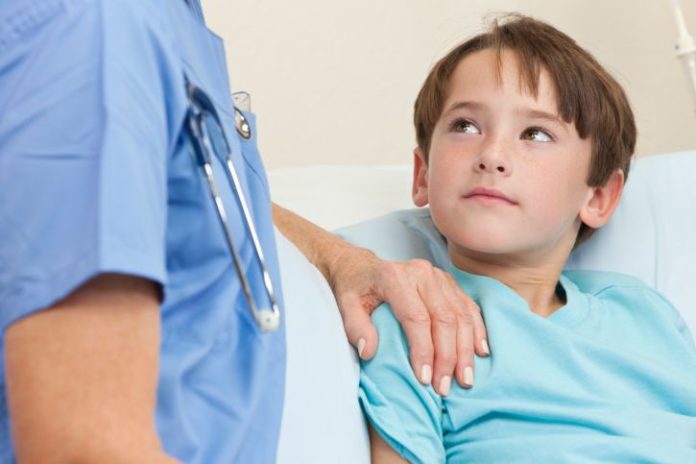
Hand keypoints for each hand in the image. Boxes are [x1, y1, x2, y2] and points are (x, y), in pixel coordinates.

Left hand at [326, 247, 488, 395]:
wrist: (361, 267)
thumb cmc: (354, 289)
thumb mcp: (345, 306)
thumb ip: (355, 327)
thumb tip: (369, 351)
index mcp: (395, 277)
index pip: (416, 318)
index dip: (423, 350)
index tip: (424, 379)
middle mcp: (421, 273)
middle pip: (444, 318)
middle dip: (447, 356)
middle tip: (444, 387)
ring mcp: (438, 276)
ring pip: (461, 314)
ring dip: (465, 349)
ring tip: (465, 379)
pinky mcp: (449, 282)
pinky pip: (468, 307)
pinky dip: (477, 331)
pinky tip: (480, 352)